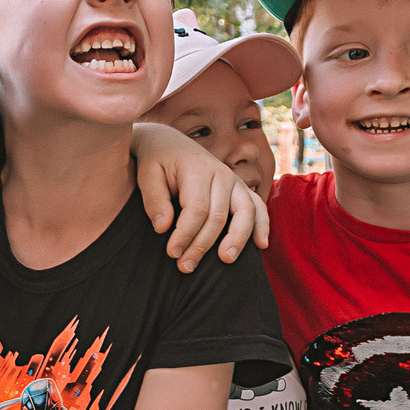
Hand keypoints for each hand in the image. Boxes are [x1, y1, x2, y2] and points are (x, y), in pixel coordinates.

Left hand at [134, 122, 270, 269]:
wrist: (170, 143)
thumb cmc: (157, 162)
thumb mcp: (147, 176)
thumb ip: (154, 200)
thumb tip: (163, 228)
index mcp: (197, 169)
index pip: (196, 209)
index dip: (185, 234)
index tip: (172, 253)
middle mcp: (221, 174)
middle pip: (219, 216)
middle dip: (203, 245)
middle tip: (186, 267)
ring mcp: (234, 181)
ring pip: (245, 212)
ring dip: (238, 239)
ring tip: (226, 260)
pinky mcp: (240, 189)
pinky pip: (258, 207)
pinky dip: (262, 225)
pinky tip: (261, 245)